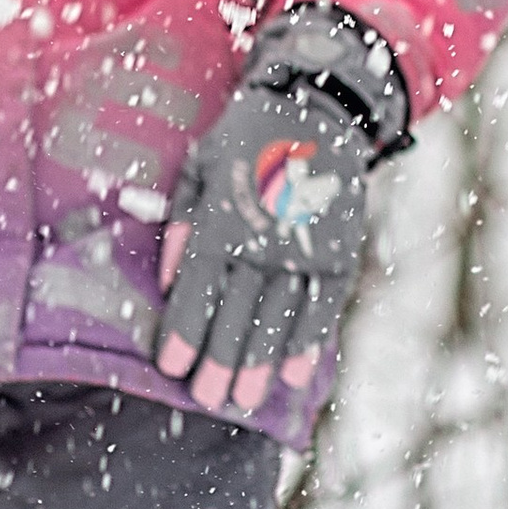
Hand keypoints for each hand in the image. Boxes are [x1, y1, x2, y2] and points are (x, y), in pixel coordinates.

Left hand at [153, 10, 408, 418]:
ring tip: (246, 400)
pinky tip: (293, 373)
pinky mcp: (340, 251)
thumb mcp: (199, 167)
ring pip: (279, 317)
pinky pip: (322, 306)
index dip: (183, 332)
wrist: (317, 108)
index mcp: (223, 218)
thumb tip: (167, 280)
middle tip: (208, 399)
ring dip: (260, 363)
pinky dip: (307, 341)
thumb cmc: (244, 140)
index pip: (197, 289)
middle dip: (219, 361)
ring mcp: (306, 248)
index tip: (170, 367)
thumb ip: (181, 223)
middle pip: (237, 313)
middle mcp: (265, 238)